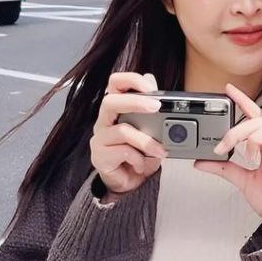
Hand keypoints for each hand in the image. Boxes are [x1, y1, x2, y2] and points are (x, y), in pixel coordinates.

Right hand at [90, 72, 165, 195]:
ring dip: (146, 140)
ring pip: (122, 131)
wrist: (129, 182)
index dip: (130, 80)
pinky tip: (142, 164)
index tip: (150, 86)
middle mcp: (103, 121)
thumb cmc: (137, 151)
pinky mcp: (100, 157)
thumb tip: (151, 78)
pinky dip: (138, 158)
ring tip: (161, 150)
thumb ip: (148, 104)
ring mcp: (100, 139)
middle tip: (157, 106)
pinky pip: (123, 152)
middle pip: (110, 101)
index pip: (114, 84)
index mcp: (115, 109)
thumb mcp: (148, 127)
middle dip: (135, 102)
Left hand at [195, 84, 261, 234]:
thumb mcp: (241, 181)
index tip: (228, 90)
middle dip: (240, 129)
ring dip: (258, 137)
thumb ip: (223, 168)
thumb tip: (200, 161)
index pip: (252, 117)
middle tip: (225, 145)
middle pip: (259, 121)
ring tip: (250, 153)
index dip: (242, 101)